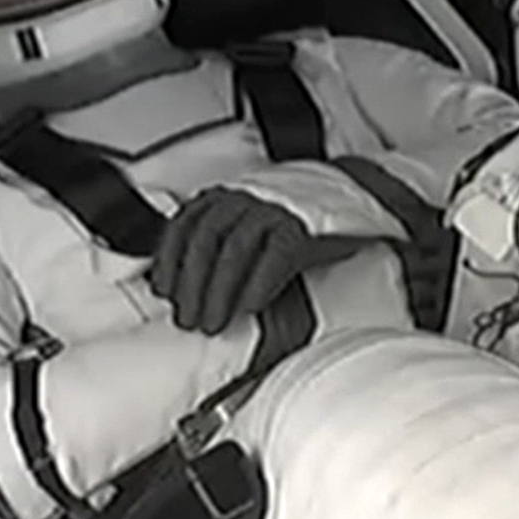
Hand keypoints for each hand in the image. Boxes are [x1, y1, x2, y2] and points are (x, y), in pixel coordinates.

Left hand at [149, 188, 368, 334]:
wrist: (354, 196)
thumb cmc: (295, 219)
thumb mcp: (248, 222)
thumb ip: (218, 243)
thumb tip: (183, 283)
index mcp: (226, 195)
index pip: (184, 226)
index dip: (169, 262)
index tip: (164, 293)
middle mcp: (246, 197)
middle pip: (205, 241)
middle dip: (192, 286)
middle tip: (189, 320)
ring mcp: (276, 209)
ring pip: (236, 249)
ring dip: (219, 292)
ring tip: (214, 322)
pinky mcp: (304, 226)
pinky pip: (276, 256)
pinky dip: (259, 284)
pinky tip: (250, 308)